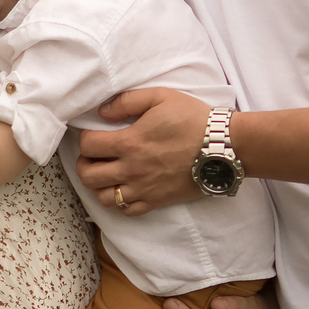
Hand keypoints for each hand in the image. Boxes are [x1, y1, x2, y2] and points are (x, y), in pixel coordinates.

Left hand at [73, 87, 209, 214]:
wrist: (223, 147)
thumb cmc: (193, 119)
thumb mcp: (160, 97)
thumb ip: (126, 101)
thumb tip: (102, 112)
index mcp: (129, 143)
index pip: (88, 146)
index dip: (85, 139)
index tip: (94, 134)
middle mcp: (132, 169)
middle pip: (88, 176)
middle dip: (85, 164)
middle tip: (94, 156)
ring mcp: (144, 189)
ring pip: (104, 198)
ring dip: (99, 185)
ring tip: (107, 174)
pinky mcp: (157, 201)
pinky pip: (128, 211)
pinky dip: (120, 203)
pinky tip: (124, 189)